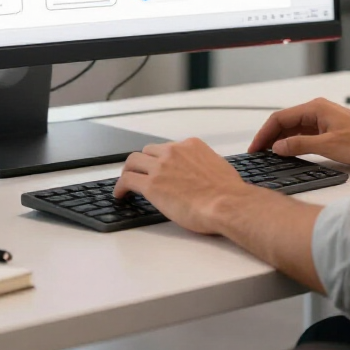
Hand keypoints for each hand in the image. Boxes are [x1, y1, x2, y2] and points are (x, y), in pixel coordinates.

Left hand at [114, 137, 248, 233]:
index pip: (168, 148)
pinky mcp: (151, 184)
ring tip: (127, 182)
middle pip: (148, 151)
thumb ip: (204, 165)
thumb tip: (201, 174)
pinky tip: (121, 194)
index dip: (161, 159)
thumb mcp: (218, 167)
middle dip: (143, 163)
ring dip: (129, 171)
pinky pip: (127, 180)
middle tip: (140, 174)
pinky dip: (121, 186)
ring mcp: (161, 166)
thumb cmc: (229, 192)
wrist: (227, 203)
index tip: (159, 168)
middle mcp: (174, 151)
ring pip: (133, 161)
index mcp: (191, 145)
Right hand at [248, 98, 349, 166]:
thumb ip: (299, 145)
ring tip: (269, 155)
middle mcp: (318, 111)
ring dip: (281, 140)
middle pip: (285, 122)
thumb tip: (278, 147)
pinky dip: (294, 143)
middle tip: (258, 153)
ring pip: (294, 128)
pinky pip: (305, 134)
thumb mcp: (328, 146)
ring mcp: (324, 120)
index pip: (280, 118)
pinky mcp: (330, 130)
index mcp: (316, 108)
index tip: (256, 147)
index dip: (265, 133)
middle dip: (270, 136)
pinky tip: (289, 153)